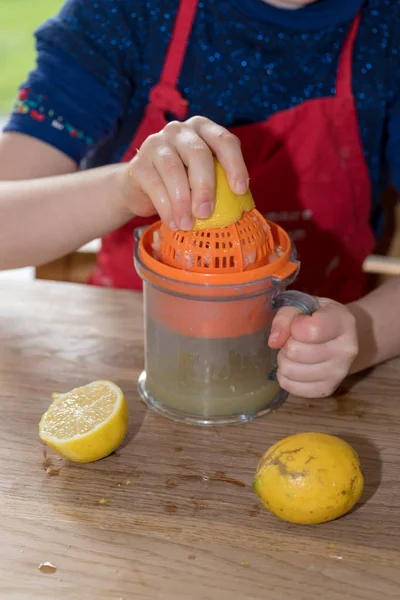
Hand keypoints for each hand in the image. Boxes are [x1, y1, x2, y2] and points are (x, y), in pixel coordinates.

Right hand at [122, 116, 248, 229]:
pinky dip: (166, 208)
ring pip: (173, 170)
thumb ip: (220, 181)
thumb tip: (242, 206)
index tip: (239, 190)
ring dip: (182, 202)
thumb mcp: (202, 175)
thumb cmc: (182, 181)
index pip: (224, 140)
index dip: (235, 164)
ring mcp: (156, 144)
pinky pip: (155, 186)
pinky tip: (173, 223)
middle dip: (205, 187)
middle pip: (198, 154)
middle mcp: (179, 130)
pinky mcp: (138, 164)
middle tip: (206, 214)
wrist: (141, 187)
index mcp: (202, 129)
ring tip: (188, 225)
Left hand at [268, 299, 357, 397]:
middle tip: (294, 340)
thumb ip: (285, 317)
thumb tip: (274, 342)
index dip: (294, 326)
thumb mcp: (303, 306)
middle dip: (286, 344)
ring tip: (295, 353)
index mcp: (343, 322)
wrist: (339, 337)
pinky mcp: (327, 389)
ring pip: (290, 370)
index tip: (298, 324)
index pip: (310, 330)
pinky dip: (286, 376)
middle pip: (295, 351)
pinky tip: (295, 366)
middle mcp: (346, 350)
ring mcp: (339, 373)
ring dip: (285, 360)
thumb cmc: (318, 317)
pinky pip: (291, 386)